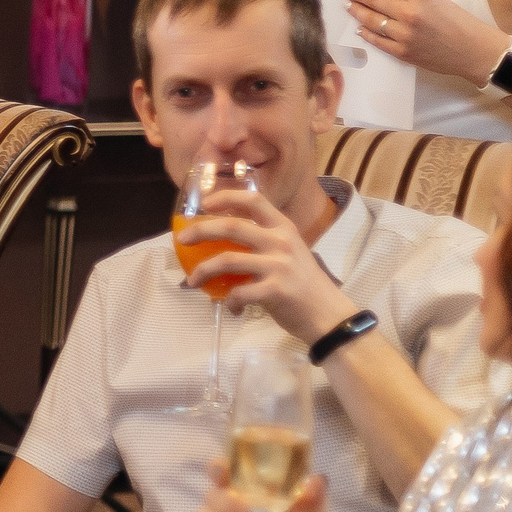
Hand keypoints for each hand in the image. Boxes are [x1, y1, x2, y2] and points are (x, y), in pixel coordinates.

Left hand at [176, 188, 357, 345]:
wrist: (329, 315)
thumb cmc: (303, 282)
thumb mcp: (288, 252)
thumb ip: (262, 241)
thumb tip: (220, 239)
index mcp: (283, 227)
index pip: (254, 200)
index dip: (226, 197)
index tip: (205, 204)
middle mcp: (281, 241)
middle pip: (231, 226)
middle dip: (201, 230)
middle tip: (182, 239)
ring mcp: (279, 265)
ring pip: (227, 260)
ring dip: (203, 271)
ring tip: (192, 280)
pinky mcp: (276, 290)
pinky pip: (239, 292)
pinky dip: (229, 301)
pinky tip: (231, 307)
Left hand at [342, 0, 511, 86]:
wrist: (475, 51)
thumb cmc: (459, 21)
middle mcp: (409, 13)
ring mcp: (404, 35)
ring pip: (370, 19)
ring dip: (356, 10)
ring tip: (348, 4)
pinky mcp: (402, 52)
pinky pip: (376, 40)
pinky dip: (365, 32)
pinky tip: (359, 26)